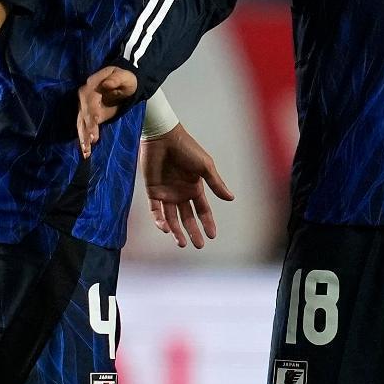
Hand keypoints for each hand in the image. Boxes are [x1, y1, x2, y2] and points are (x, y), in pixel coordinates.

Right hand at [76, 66, 140, 155]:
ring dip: (83, 137)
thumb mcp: (124, 76)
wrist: (122, 81)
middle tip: (91, 141)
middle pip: (84, 114)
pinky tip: (86, 151)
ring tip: (86, 151)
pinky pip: (84, 128)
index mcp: (91, 85)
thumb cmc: (124, 78)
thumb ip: (116, 80)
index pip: (90, 99)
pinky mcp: (89, 116)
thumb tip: (107, 84)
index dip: (92, 110)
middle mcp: (84, 96)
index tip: (96, 120)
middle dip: (87, 128)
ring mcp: (85, 107)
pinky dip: (84, 139)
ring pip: (81, 123)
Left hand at [141, 124, 235, 248]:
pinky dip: (160, 221)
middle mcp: (181, 193)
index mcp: (195, 187)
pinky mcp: (152, 191)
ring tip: (182, 243)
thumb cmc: (187, 149)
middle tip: (198, 246)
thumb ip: (216, 184)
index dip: (208, 223)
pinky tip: (165, 229)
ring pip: (171, 218)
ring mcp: (166, 193)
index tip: (212, 236)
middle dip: (193, 232)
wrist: (163, 137)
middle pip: (188, 218)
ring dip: (176, 231)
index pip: (203, 210)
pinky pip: (155, 210)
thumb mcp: (205, 167)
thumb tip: (231, 199)